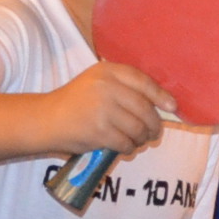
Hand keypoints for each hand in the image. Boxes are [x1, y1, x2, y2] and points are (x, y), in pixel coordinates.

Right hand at [38, 62, 171, 156]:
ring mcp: (103, 109)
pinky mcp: (99, 131)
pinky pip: (126, 142)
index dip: (160, 95)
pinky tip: (125, 147)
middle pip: (144, 108)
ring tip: (139, 140)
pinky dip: (129, 148)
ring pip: (138, 128)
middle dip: (154, 124)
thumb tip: (162, 103)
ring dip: (142, 138)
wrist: (46, 120)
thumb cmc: (75, 103)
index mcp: (107, 71)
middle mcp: (106, 87)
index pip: (142, 81)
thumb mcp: (96, 83)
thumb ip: (123, 87)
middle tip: (154, 132)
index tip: (172, 107)